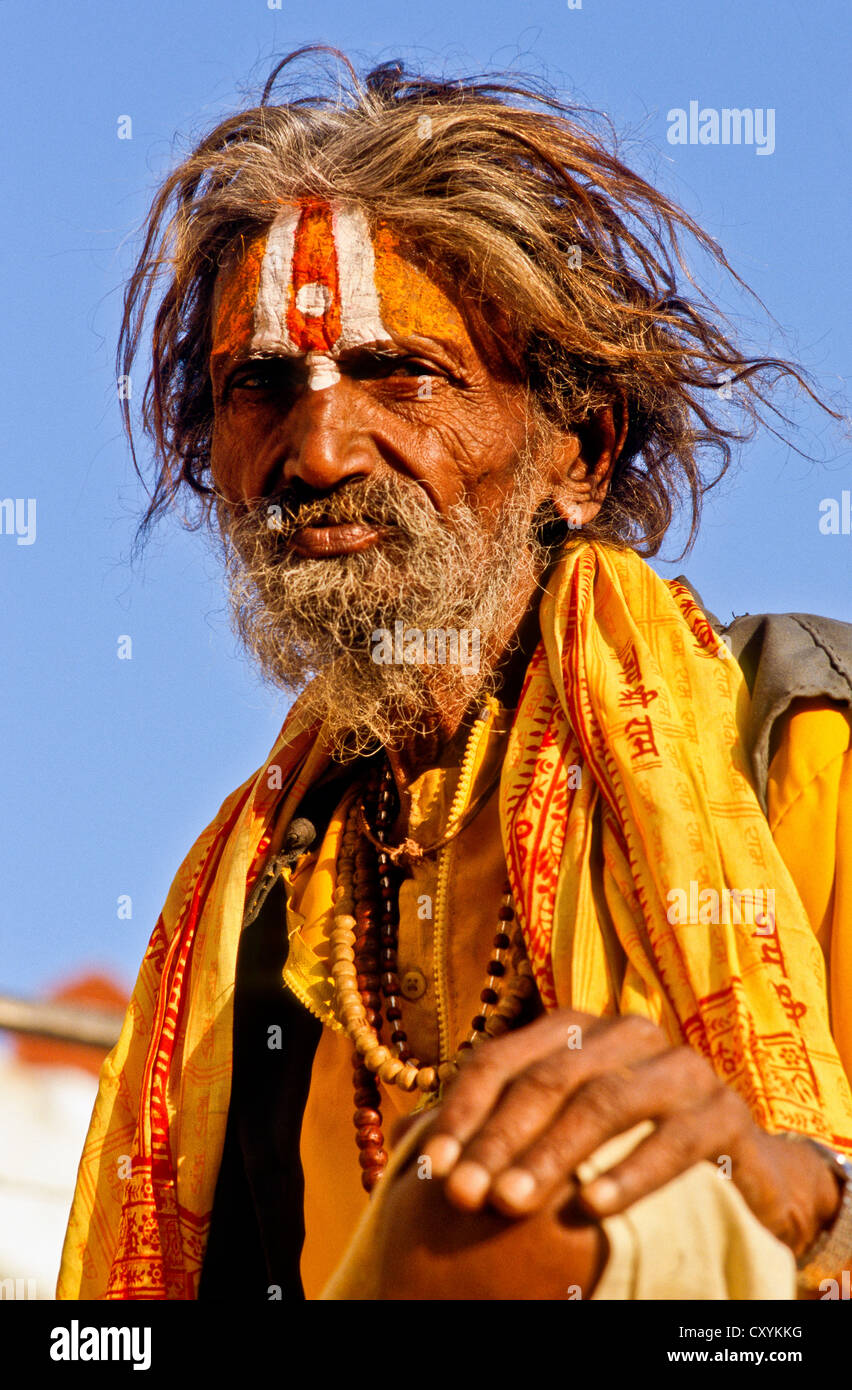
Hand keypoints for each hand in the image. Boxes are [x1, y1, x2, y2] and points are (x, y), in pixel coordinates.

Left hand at [419, 1009, 841, 1258]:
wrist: (740, 1181)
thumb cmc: (626, 1154)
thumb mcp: (558, 1138)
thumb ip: (495, 1131)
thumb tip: (407, 1139)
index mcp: (576, 1032)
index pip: (500, 1060)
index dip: (461, 1113)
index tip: (430, 1170)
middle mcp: (625, 1035)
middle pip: (546, 1080)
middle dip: (498, 1140)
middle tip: (463, 1195)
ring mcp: (679, 1069)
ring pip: (602, 1102)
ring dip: (551, 1155)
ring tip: (511, 1204)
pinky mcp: (724, 1112)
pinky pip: (673, 1140)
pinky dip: (629, 1173)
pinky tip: (591, 1208)